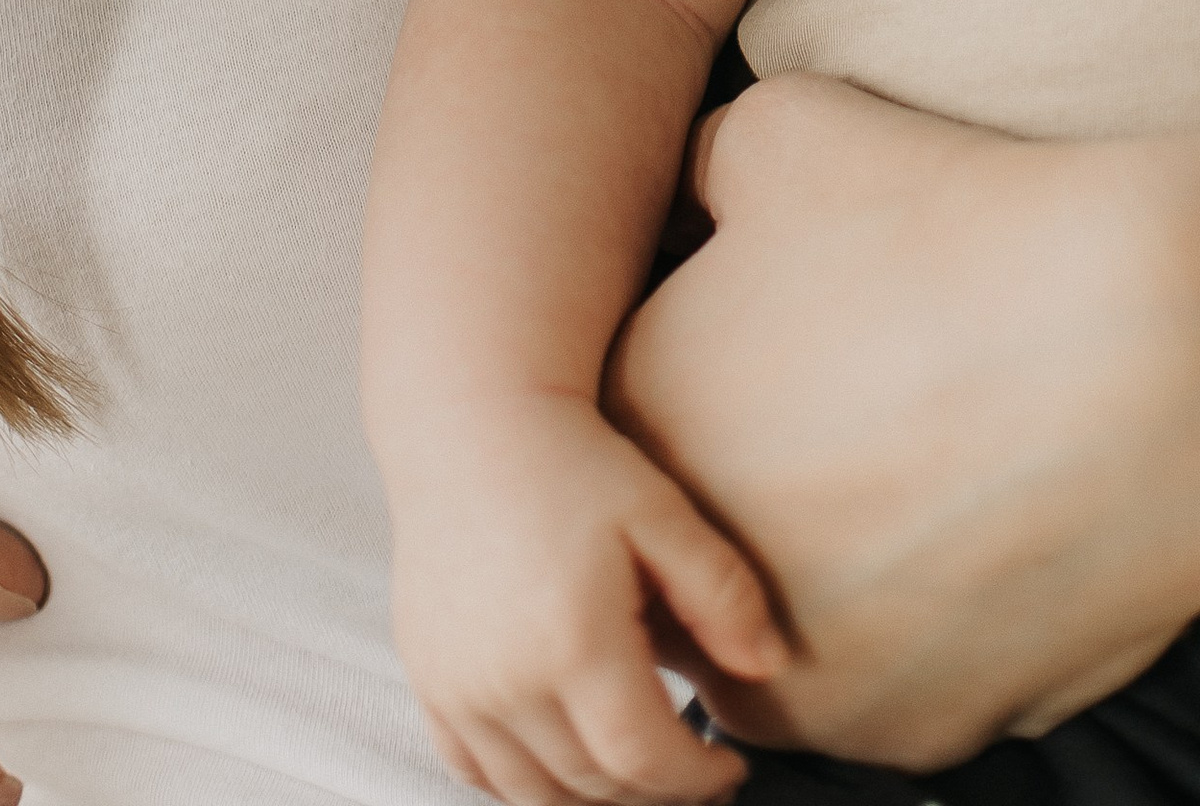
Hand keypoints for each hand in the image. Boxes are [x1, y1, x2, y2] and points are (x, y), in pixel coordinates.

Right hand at [390, 395, 780, 805]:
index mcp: (573, 641)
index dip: (695, 778)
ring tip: (640, 770)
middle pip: (591, 784)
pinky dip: (526, 785)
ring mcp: (457, 689)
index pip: (643, 758)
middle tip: (695, 774)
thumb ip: (722, 592)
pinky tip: (569, 761)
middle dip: (653, 792)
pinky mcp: (430, 682)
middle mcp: (505, 681)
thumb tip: (769, 666)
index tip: (731, 766)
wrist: (471, 429)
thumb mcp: (662, 512)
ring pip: (532, 794)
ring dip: (593, 798)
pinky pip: (474, 771)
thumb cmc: (574, 465)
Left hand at [609, 82, 1199, 770]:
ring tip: (930, 462)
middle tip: (862, 399)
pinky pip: (890, 682)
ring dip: (829, 569)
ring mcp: (799, 685)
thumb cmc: (954, 226)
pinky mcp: (909, 738)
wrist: (1148, 352)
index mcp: (638, 436)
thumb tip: (689, 204)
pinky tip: (994, 524)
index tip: (790, 331)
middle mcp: (689, 588)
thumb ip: (694, 174)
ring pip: (783, 630)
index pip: (631, 423)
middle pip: (696, 539)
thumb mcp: (778, 132)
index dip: (713, 366)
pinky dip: (927, 620)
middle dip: (760, 480)